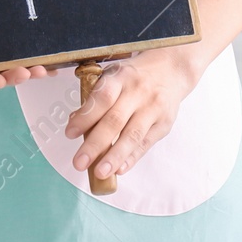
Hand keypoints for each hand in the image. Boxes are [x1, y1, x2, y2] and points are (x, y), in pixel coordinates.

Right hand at [0, 0, 55, 89]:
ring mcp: (4, 26)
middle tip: (33, 72)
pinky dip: (44, 52)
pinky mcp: (18, 13)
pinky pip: (32, 36)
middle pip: (1, 68)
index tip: (2, 81)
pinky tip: (57, 57)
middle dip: (17, 76)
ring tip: (46, 68)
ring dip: (33, 68)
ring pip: (19, 56)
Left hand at [64, 46, 202, 180]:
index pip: (102, 98)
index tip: (70, 133)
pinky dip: (132, 158)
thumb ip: (95, 97)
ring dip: (114, 157)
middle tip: (79, 162)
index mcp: (120, 77)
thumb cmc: (135, 75)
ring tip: (100, 172)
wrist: (171, 69)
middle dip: (95, 145)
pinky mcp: (164, 123)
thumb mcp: (113, 75)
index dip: (85, 117)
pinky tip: (119, 169)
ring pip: (132, 136)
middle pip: (115, 121)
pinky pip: (146, 143)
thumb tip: (75, 120)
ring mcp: (153, 108)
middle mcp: (138, 92)